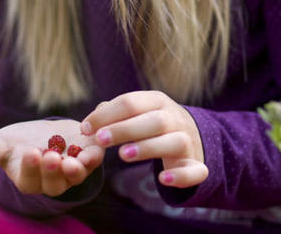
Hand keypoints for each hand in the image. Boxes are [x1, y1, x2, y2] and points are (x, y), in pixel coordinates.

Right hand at [0, 119, 103, 196]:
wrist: (43, 133)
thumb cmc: (17, 142)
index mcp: (29, 180)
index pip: (29, 180)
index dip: (31, 168)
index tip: (30, 152)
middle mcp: (52, 181)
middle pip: (54, 183)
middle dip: (53, 171)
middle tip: (52, 156)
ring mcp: (73, 170)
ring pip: (77, 176)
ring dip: (78, 168)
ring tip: (76, 158)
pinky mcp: (89, 157)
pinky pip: (96, 157)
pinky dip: (97, 148)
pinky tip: (97, 134)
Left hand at [80, 90, 206, 188]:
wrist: (192, 137)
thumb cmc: (153, 125)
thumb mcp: (137, 113)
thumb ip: (114, 114)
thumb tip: (90, 123)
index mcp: (158, 102)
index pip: (132, 102)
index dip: (107, 114)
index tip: (85, 129)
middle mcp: (175, 119)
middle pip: (154, 120)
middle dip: (125, 129)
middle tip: (100, 139)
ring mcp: (188, 141)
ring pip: (175, 142)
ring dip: (149, 147)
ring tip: (123, 155)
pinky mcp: (196, 165)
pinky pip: (195, 171)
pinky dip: (180, 176)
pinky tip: (162, 179)